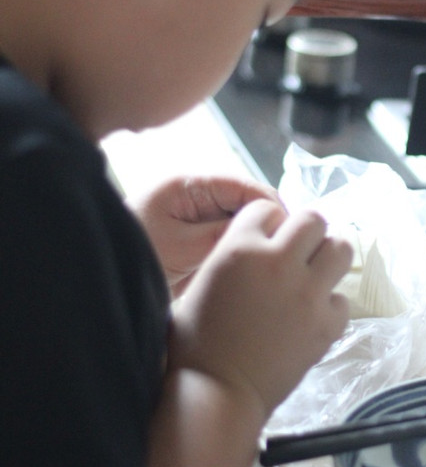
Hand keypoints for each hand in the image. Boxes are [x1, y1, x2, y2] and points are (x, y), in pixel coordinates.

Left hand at [130, 175, 281, 296]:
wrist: (99, 281)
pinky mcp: (199, 241)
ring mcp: (199, 218)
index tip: (287, 232)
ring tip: (274, 263)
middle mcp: (197, 197)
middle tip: (286, 252)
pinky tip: (256, 271)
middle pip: (249, 203)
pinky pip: (231, 242)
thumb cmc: (132, 256)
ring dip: (257, 240)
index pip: (245, 185)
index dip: (271, 206)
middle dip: (268, 224)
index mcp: (189, 186)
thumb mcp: (181, 247)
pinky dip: (244, 254)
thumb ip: (223, 234)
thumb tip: (266, 228)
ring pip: (244, 224)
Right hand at [171, 199, 352, 416]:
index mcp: (240, 248)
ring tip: (314, 275)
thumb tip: (255, 244)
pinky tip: (312, 316)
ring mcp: (308, 293)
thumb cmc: (194, 344)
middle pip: (313, 219)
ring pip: (341, 248)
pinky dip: (330, 304)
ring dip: (328, 257)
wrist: (216, 394)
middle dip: (305, 233)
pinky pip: (342, 298)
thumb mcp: (201, 284)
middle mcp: (279, 262)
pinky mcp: (327, 324)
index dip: (267, 223)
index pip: (267, 208)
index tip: (266, 240)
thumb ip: (232, 255)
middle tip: (297, 253)